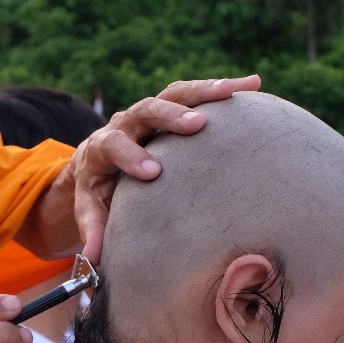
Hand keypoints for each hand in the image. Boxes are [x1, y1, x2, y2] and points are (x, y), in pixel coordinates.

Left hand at [72, 76, 260, 261]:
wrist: (100, 159)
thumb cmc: (99, 189)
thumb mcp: (91, 207)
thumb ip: (93, 227)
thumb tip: (95, 257)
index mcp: (103, 147)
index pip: (112, 144)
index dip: (129, 155)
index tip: (152, 172)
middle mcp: (126, 122)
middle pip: (144, 110)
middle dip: (169, 116)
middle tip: (196, 125)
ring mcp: (150, 112)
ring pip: (174, 94)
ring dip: (204, 92)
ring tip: (234, 92)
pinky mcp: (171, 106)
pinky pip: (196, 93)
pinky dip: (223, 88)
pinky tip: (252, 84)